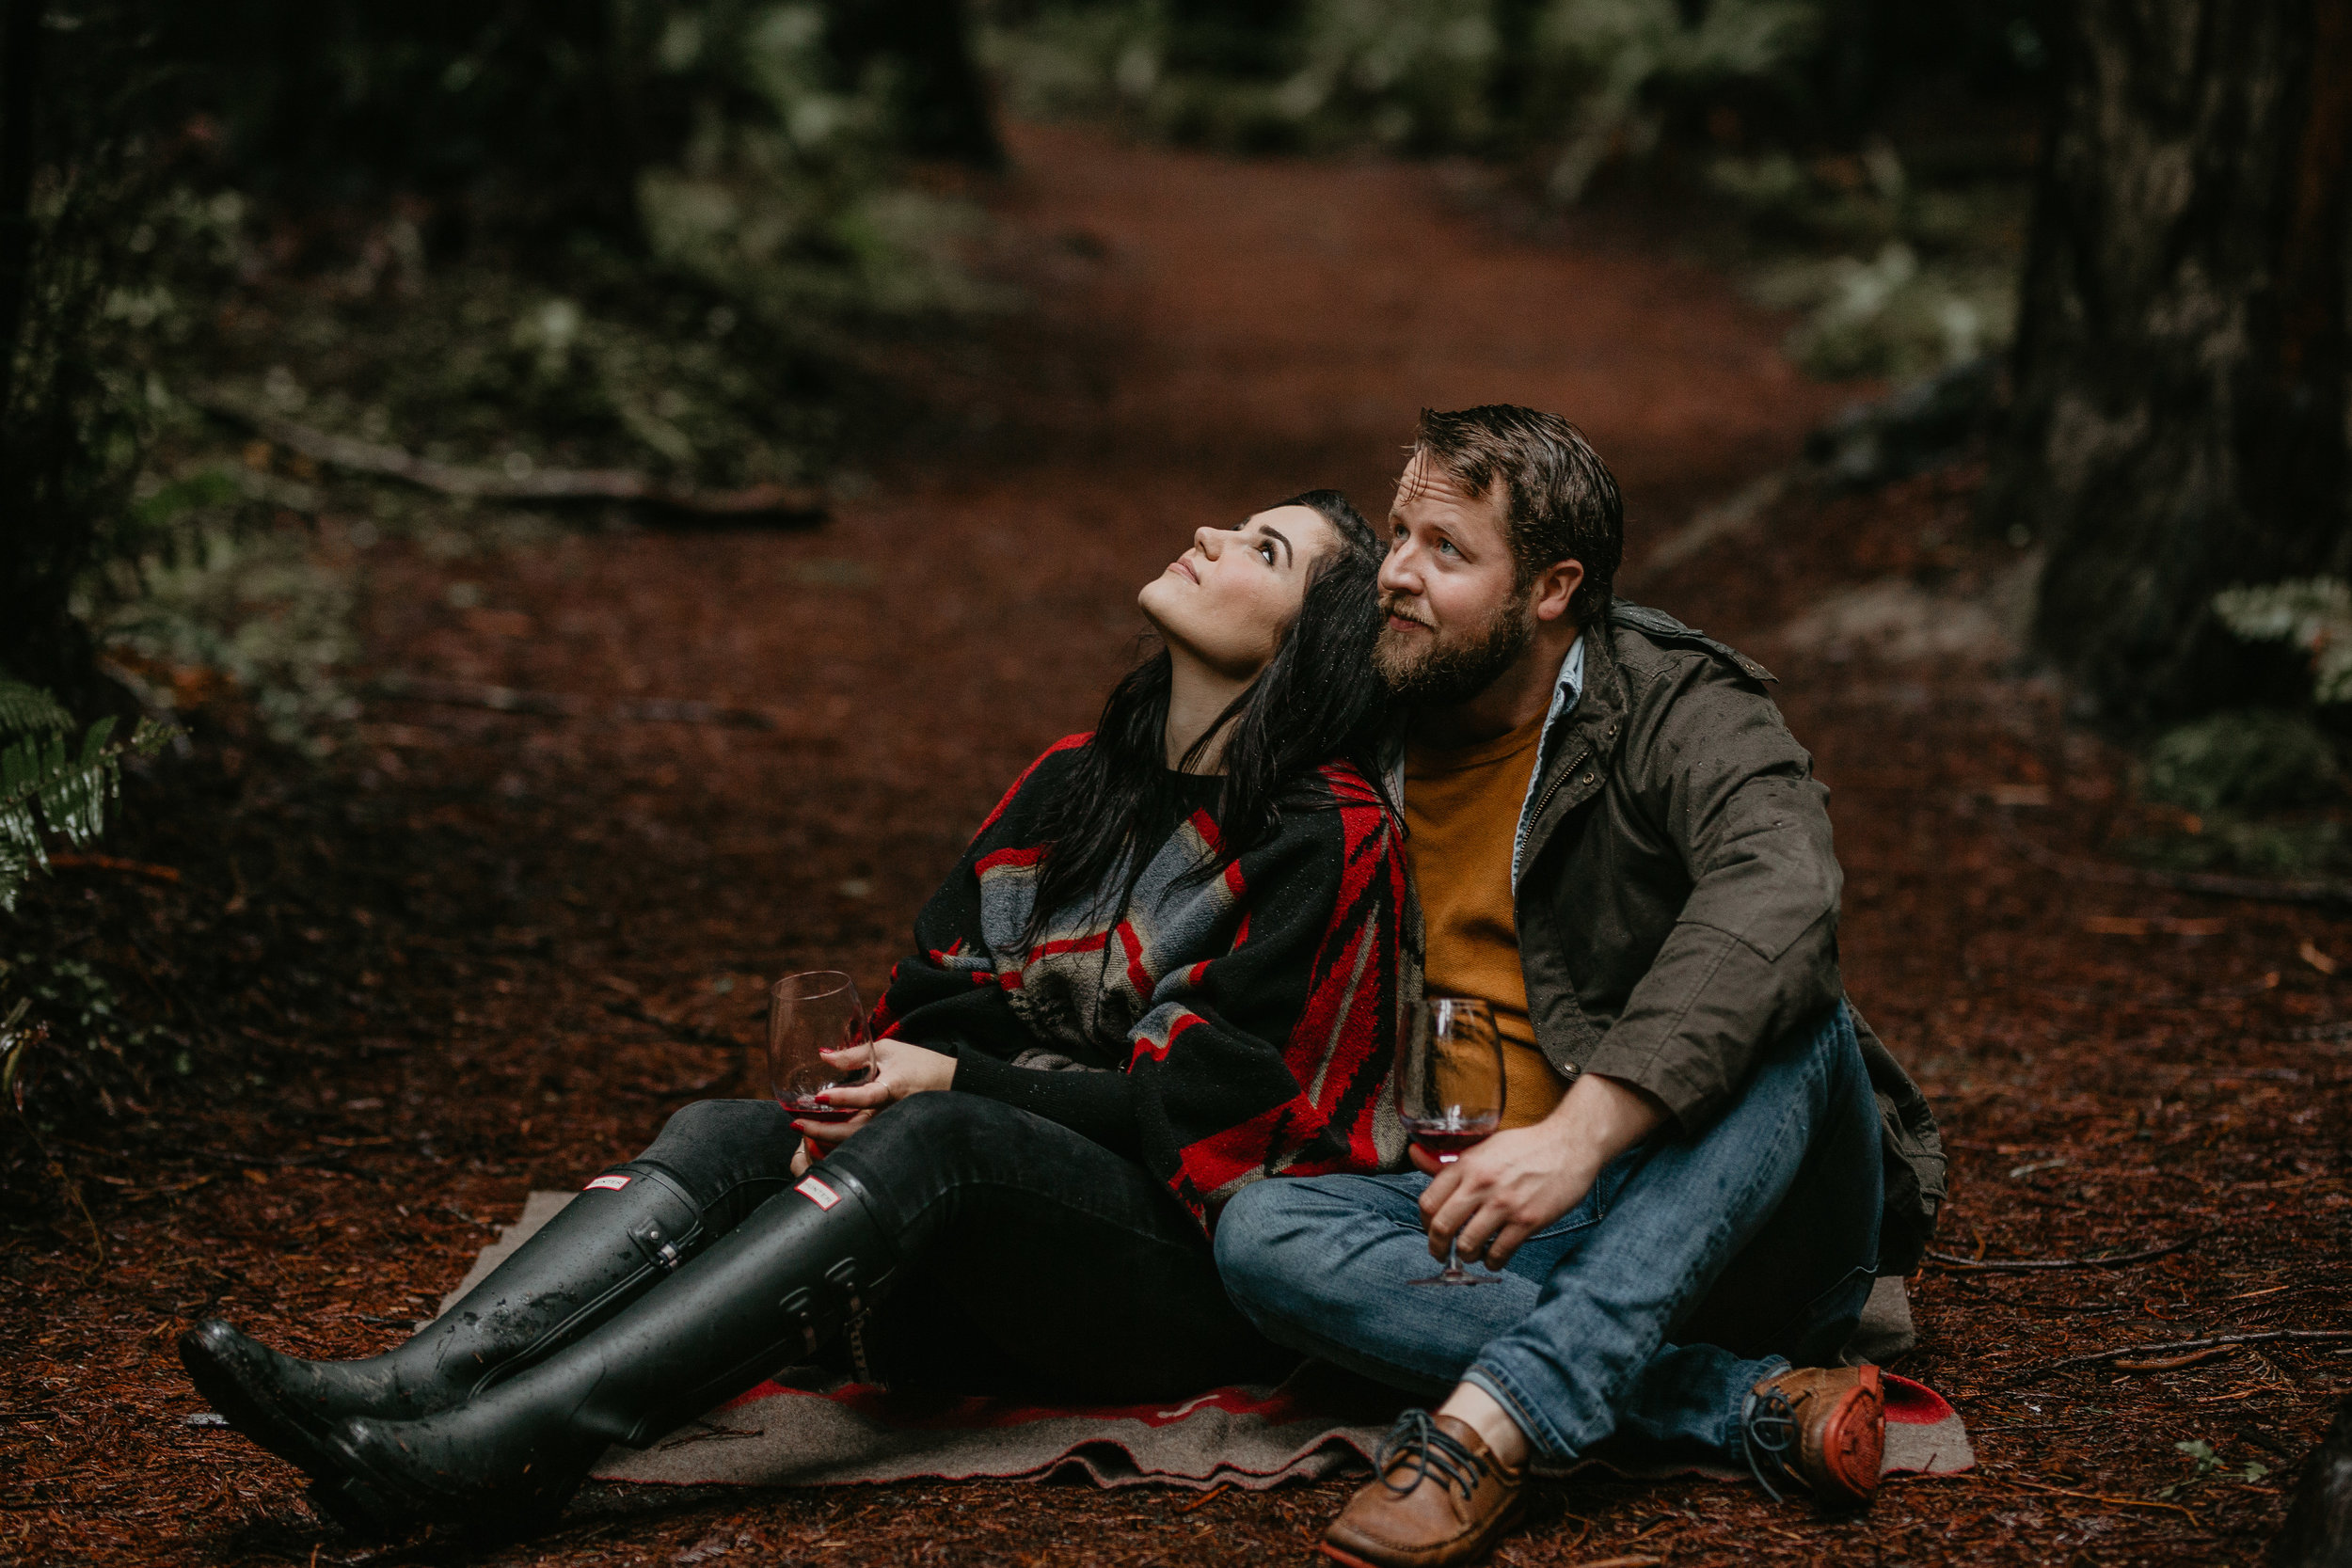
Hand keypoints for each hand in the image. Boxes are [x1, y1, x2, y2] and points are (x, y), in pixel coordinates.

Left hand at [791, 1036, 956, 1148]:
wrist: (950, 1084)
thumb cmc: (920, 1063)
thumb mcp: (888, 1049)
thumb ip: (854, 1054)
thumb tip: (822, 1055)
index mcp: (895, 1087)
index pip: (866, 1097)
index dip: (843, 1098)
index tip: (820, 1097)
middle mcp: (891, 1113)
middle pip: (854, 1131)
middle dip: (823, 1132)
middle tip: (796, 1124)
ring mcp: (889, 1127)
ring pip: (854, 1142)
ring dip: (826, 1139)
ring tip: (802, 1129)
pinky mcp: (887, 1133)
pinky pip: (859, 1141)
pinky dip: (838, 1140)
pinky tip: (821, 1134)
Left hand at [1416, 1123, 1599, 1269]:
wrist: (1569, 1146)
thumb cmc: (1526, 1146)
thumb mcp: (1483, 1146)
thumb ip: (1449, 1160)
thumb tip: (1414, 1155)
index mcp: (1466, 1165)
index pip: (1428, 1202)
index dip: (1424, 1223)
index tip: (1430, 1229)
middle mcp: (1481, 1184)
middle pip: (1442, 1227)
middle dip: (1437, 1247)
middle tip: (1441, 1253)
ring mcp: (1504, 1204)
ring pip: (1468, 1245)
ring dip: (1466, 1256)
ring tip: (1471, 1255)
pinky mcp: (1527, 1221)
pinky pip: (1499, 1253)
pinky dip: (1493, 1262)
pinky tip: (1495, 1259)